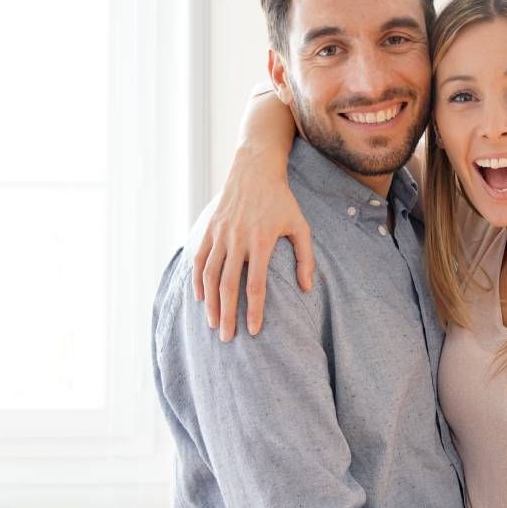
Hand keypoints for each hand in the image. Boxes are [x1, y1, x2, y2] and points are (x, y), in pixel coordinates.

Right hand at [193, 93, 312, 340]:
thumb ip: (305, 258)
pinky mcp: (210, 229)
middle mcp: (238, 239)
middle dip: (228, 314)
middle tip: (228, 338)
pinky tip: (201, 299)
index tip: (255, 331)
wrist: (254, 169)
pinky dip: (198, 281)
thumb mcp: (300, 226)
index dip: (255, 310)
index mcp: (261, 241)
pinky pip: (200, 260)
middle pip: (229, 286)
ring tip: (213, 324)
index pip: (256, 285)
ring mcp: (220, 234)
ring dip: (211, 303)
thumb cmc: (282, 200)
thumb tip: (307, 288)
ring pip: (211, 276)